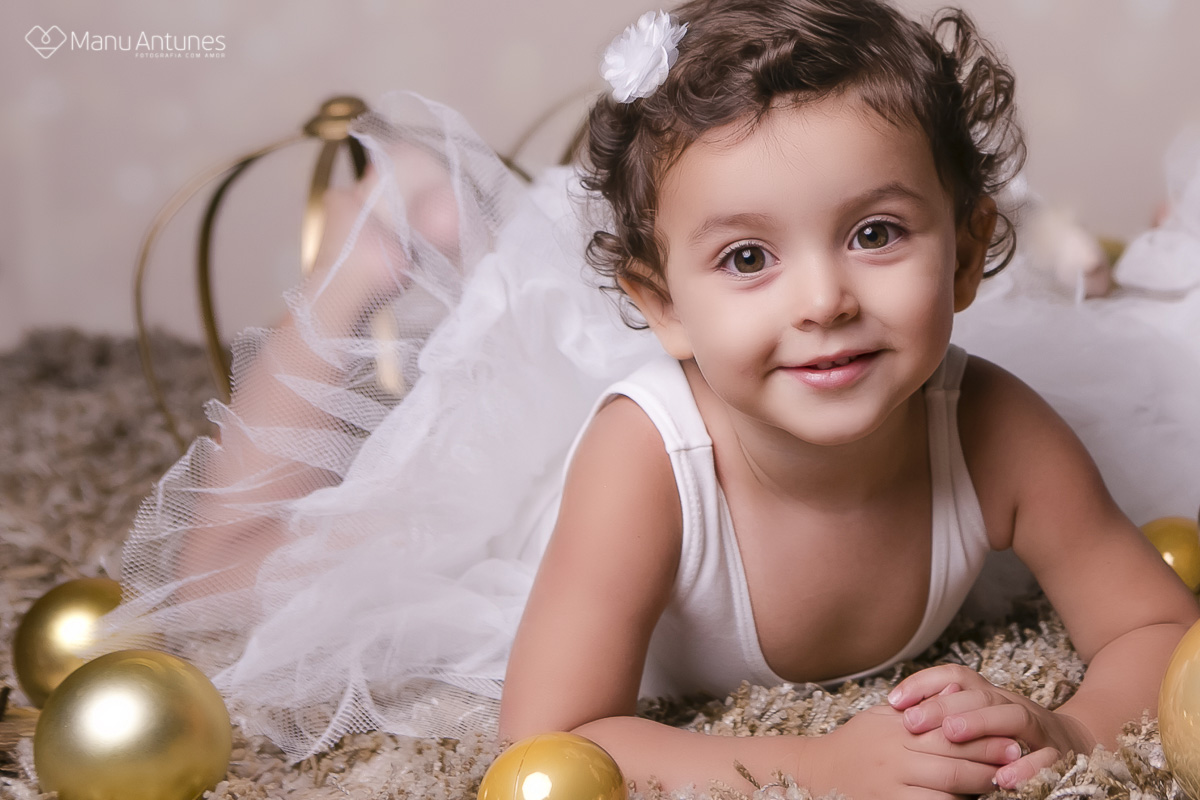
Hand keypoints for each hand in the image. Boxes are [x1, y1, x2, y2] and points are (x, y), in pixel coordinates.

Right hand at [807, 699, 1021, 799]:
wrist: (816, 772)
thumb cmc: (856, 742)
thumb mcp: (881, 715)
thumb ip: (917, 705)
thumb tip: (956, 688)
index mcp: (896, 730)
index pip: (948, 731)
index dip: (983, 736)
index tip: (1011, 736)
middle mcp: (895, 758)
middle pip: (953, 761)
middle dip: (989, 762)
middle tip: (1018, 761)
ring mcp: (891, 786)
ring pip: (947, 791)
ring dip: (979, 790)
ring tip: (1004, 786)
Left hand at [888, 665, 1095, 789]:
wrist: (1079, 745)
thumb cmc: (1011, 738)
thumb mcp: (978, 723)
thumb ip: (947, 716)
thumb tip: (899, 713)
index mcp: (990, 695)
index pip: (956, 676)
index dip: (924, 684)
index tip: (893, 701)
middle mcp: (1013, 705)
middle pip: (980, 695)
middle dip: (945, 705)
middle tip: (913, 721)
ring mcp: (1040, 729)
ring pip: (1013, 716)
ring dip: (981, 723)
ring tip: (951, 734)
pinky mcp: (1061, 756)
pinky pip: (1046, 758)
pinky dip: (1026, 767)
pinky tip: (1002, 778)